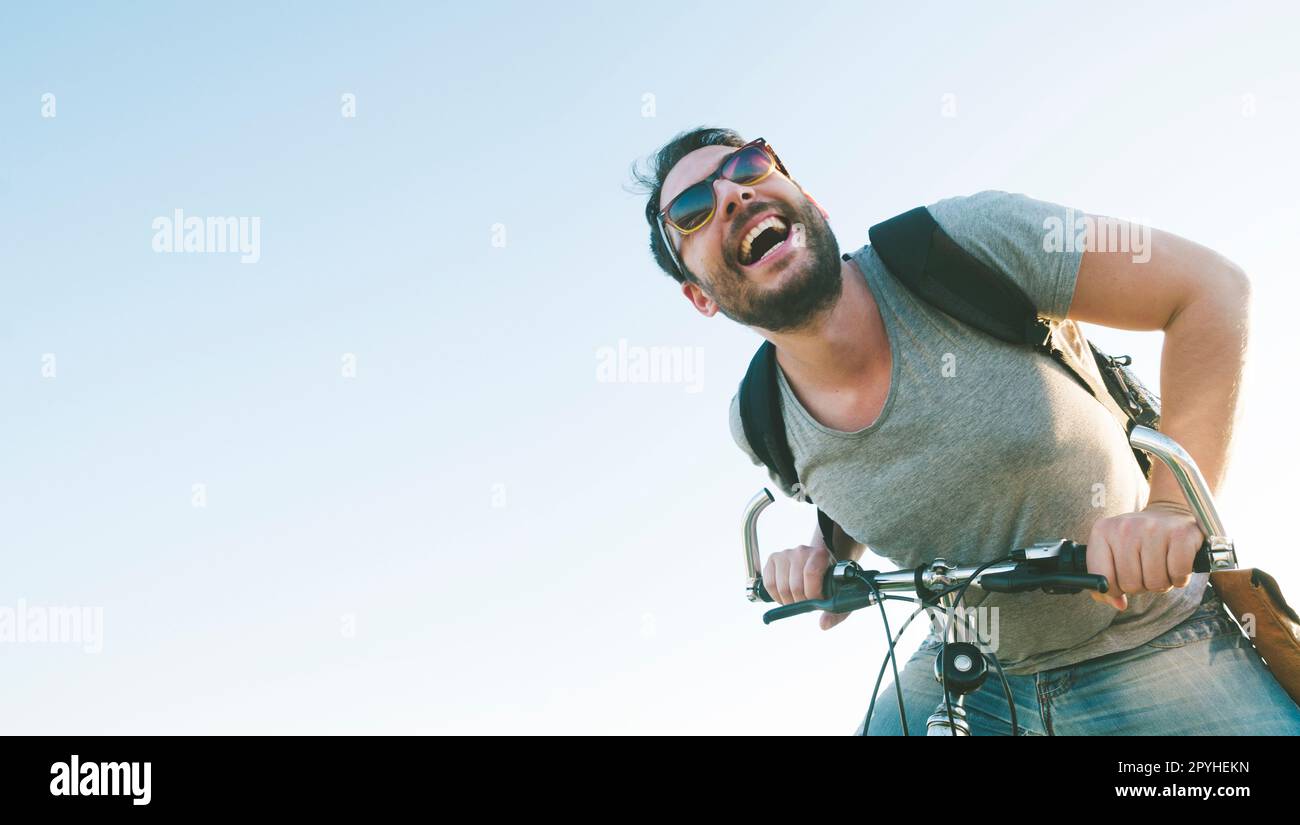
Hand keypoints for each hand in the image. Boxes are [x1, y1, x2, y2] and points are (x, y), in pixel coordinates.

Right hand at [761, 544, 849, 629]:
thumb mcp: (838, 595)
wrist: (819, 563)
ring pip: (781, 588)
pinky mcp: (773, 559)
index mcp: (819, 554)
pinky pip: (769, 584)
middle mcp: (801, 551)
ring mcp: (785, 554)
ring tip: (797, 601)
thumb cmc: (829, 580)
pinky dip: (776, 597)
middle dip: (800, 602)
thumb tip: (823, 624)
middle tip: (806, 604)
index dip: (812, 594)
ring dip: (788, 602)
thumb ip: (835, 612)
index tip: (817, 601)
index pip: (811, 573)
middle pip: (795, 586)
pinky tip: (785, 598)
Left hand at [1085, 500, 1204, 610]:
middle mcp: (1125, 527)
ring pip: (1155, 582)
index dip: (1114, 589)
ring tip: (1162, 566)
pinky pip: (1178, 574)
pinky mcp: (1181, 534)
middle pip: (1130, 583)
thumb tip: (1118, 604)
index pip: (1102, 577)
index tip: (1122, 584)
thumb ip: (1108, 581)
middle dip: (1141, 585)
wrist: (1170, 514)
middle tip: (1146, 571)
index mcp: (1103, 531)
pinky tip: (1176, 566)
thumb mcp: (1115, 553)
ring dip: (1162, 583)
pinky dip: (1180, 578)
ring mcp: (1154, 529)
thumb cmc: (1139, 540)